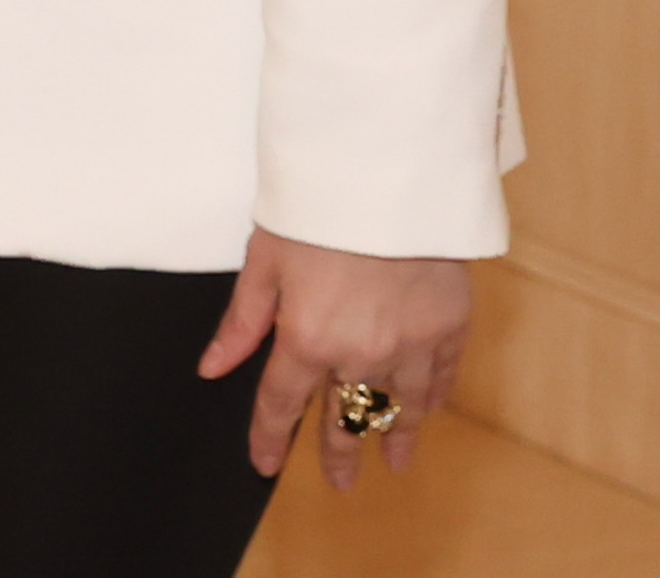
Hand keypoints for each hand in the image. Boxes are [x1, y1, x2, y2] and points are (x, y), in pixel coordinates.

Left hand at [202, 230, 473, 484]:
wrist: (386, 178)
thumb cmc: (315, 211)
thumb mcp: (263, 261)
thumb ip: (242, 322)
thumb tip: (212, 368)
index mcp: (307, 339)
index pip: (282, 403)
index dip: (270, 437)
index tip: (264, 462)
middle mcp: (359, 354)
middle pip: (345, 418)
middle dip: (337, 453)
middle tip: (339, 482)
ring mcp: (409, 345)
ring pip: (398, 408)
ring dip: (393, 437)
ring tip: (394, 463)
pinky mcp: (448, 327)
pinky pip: (439, 380)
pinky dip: (430, 402)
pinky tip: (424, 415)